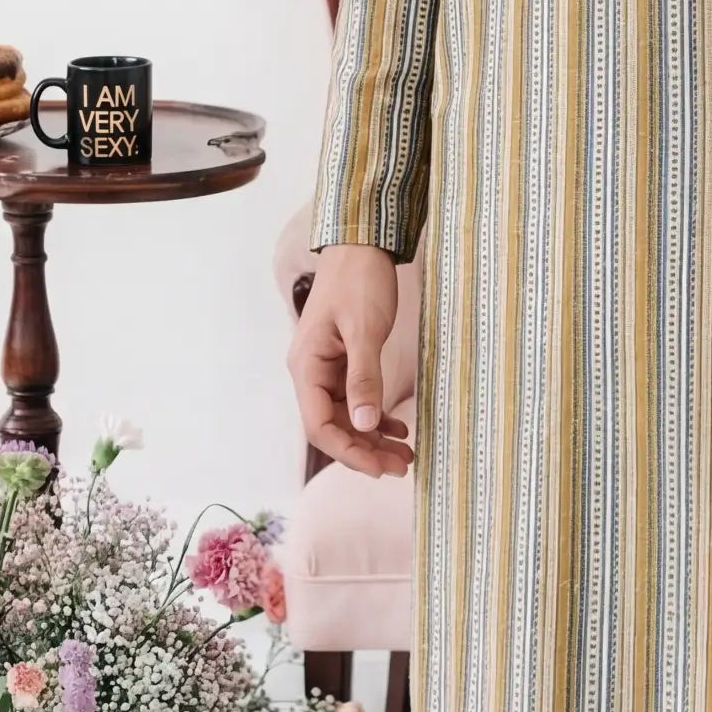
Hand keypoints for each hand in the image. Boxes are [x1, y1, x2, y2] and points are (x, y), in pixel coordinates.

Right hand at [288, 245, 414, 477]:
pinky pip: (356, 397)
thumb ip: (364, 378)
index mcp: (307, 367)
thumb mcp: (365, 330)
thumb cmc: (359, 281)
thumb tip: (365, 425)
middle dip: (365, 450)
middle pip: (334, 426)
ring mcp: (327, 366)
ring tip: (405, 453)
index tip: (380, 467)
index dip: (349, 452)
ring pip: (347, 415)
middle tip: (401, 466)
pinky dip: (376, 414)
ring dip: (373, 437)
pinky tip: (397, 426)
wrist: (361, 244)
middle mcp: (312, 371)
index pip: (320, 426)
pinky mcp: (344, 359)